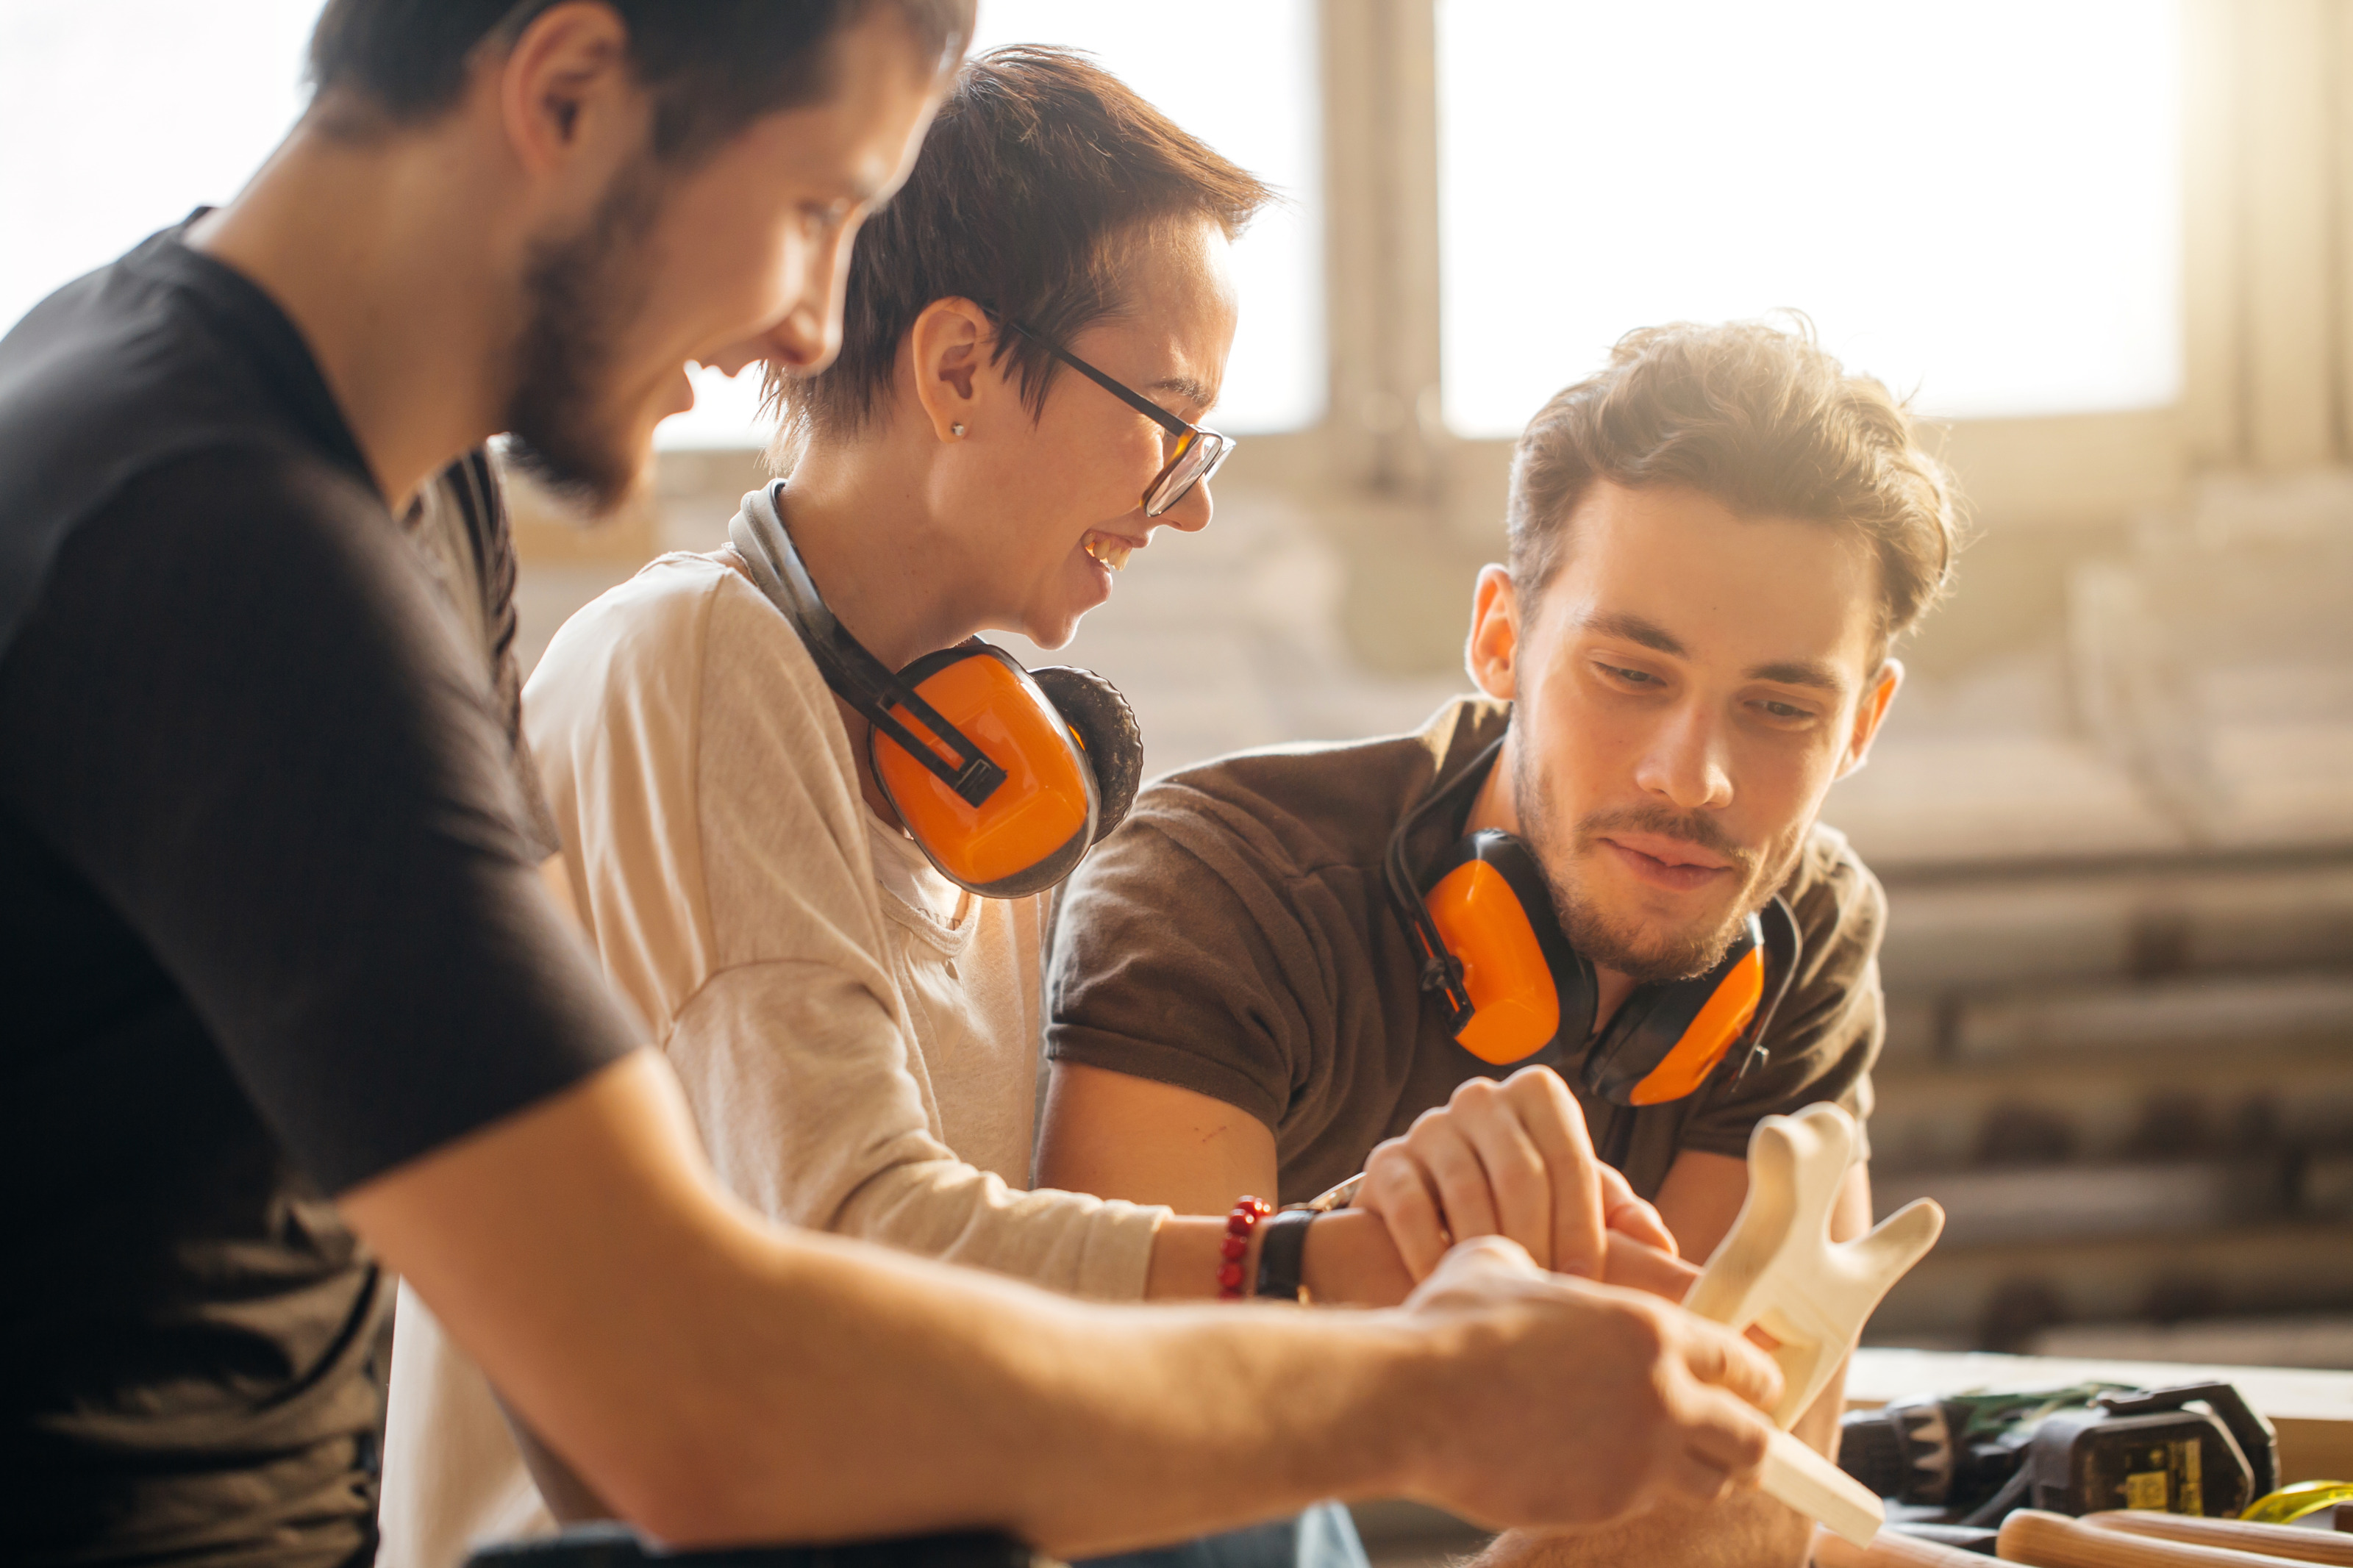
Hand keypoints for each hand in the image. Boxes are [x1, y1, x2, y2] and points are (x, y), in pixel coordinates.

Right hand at [1355, 1065, 1675, 1280]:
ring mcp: (1430, 1125)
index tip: (1586, 1284)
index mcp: (1539, 1095)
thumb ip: (1622, 1217)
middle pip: (1519, 1172)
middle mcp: (1483, 1098)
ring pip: (1465, 1188)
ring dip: (1488, 1250)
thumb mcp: (1578, 1201)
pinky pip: (1410, 1205)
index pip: (1568, 1158)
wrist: (1439, 1205)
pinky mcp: (1386, 1159)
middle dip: (1539, 1243)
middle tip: (1547, 1297)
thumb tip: (1659, 1245)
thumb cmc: (1528, 1204)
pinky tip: (1448, 1288)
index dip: (1582, 1226)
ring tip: (1503, 1296)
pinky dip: (1431, 1252)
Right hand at [1397, 1237, 1780, 1530]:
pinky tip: (1595, 1470)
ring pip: (1709, 1484)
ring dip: (1696, 1473)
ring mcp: (1635, 1460)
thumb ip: (1543, 1275)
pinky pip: (1642, 1505)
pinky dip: (1631, 1491)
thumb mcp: (1503, 1268)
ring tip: (1667, 1462)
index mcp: (1648, 1329)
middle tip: (1729, 1441)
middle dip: (1748, 1441)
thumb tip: (1527, 1274)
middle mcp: (1660, 1396)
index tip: (1750, 1389)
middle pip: (1753, 1440)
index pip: (1744, 1363)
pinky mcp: (1602, 1506)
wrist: (1411, 1399)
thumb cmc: (1451, 1328)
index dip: (1751, 1379)